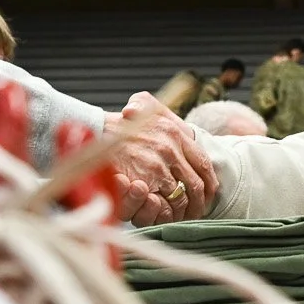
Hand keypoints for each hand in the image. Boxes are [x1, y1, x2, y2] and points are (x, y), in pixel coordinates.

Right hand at [106, 91, 216, 225]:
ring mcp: (157, 168)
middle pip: (196, 184)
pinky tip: (166, 216)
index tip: (209, 191)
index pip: (203, 162)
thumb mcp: (143, 102)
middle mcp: (170, 150)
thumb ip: (161, 105)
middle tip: (197, 211)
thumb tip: (182, 86)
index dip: (209, 181)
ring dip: (183, 211)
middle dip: (199, 202)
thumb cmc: (118, 121)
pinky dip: (166, 214)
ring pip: (180, 198)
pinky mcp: (143, 183)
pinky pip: (163, 205)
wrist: (94, 132)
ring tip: (181, 216)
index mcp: (175, 132)